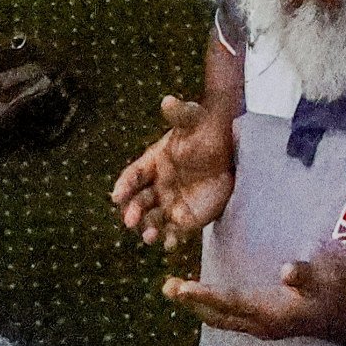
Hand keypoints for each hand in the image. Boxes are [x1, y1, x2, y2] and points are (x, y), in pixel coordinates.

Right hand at [113, 91, 236, 247]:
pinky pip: (175, 230)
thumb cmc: (206, 129)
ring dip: (148, 228)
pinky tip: (169, 244)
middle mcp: (157, 185)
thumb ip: (180, 113)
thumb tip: (168, 100)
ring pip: (152, 219)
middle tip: (129, 220)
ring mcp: (170, 202)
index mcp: (152, 163)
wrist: (229, 147)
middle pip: (138, 201)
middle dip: (132, 211)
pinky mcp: (187, 216)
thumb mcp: (193, 118)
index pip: (132, 176)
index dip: (124, 186)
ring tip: (148, 237)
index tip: (116, 196)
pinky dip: (170, 238)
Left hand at [163, 254, 345, 342]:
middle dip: (192, 302)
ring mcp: (265, 327)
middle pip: (219, 315)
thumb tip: (287, 270)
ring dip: (199, 307)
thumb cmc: (339, 294)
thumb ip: (305, 275)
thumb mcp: (326, 280)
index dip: (203, 295)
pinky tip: (209, 301)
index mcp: (272, 313)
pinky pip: (233, 319)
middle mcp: (263, 325)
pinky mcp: (269, 324)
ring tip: (178, 292)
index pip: (229, 302)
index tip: (179, 288)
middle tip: (166, 287)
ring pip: (224, 319)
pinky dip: (215, 309)